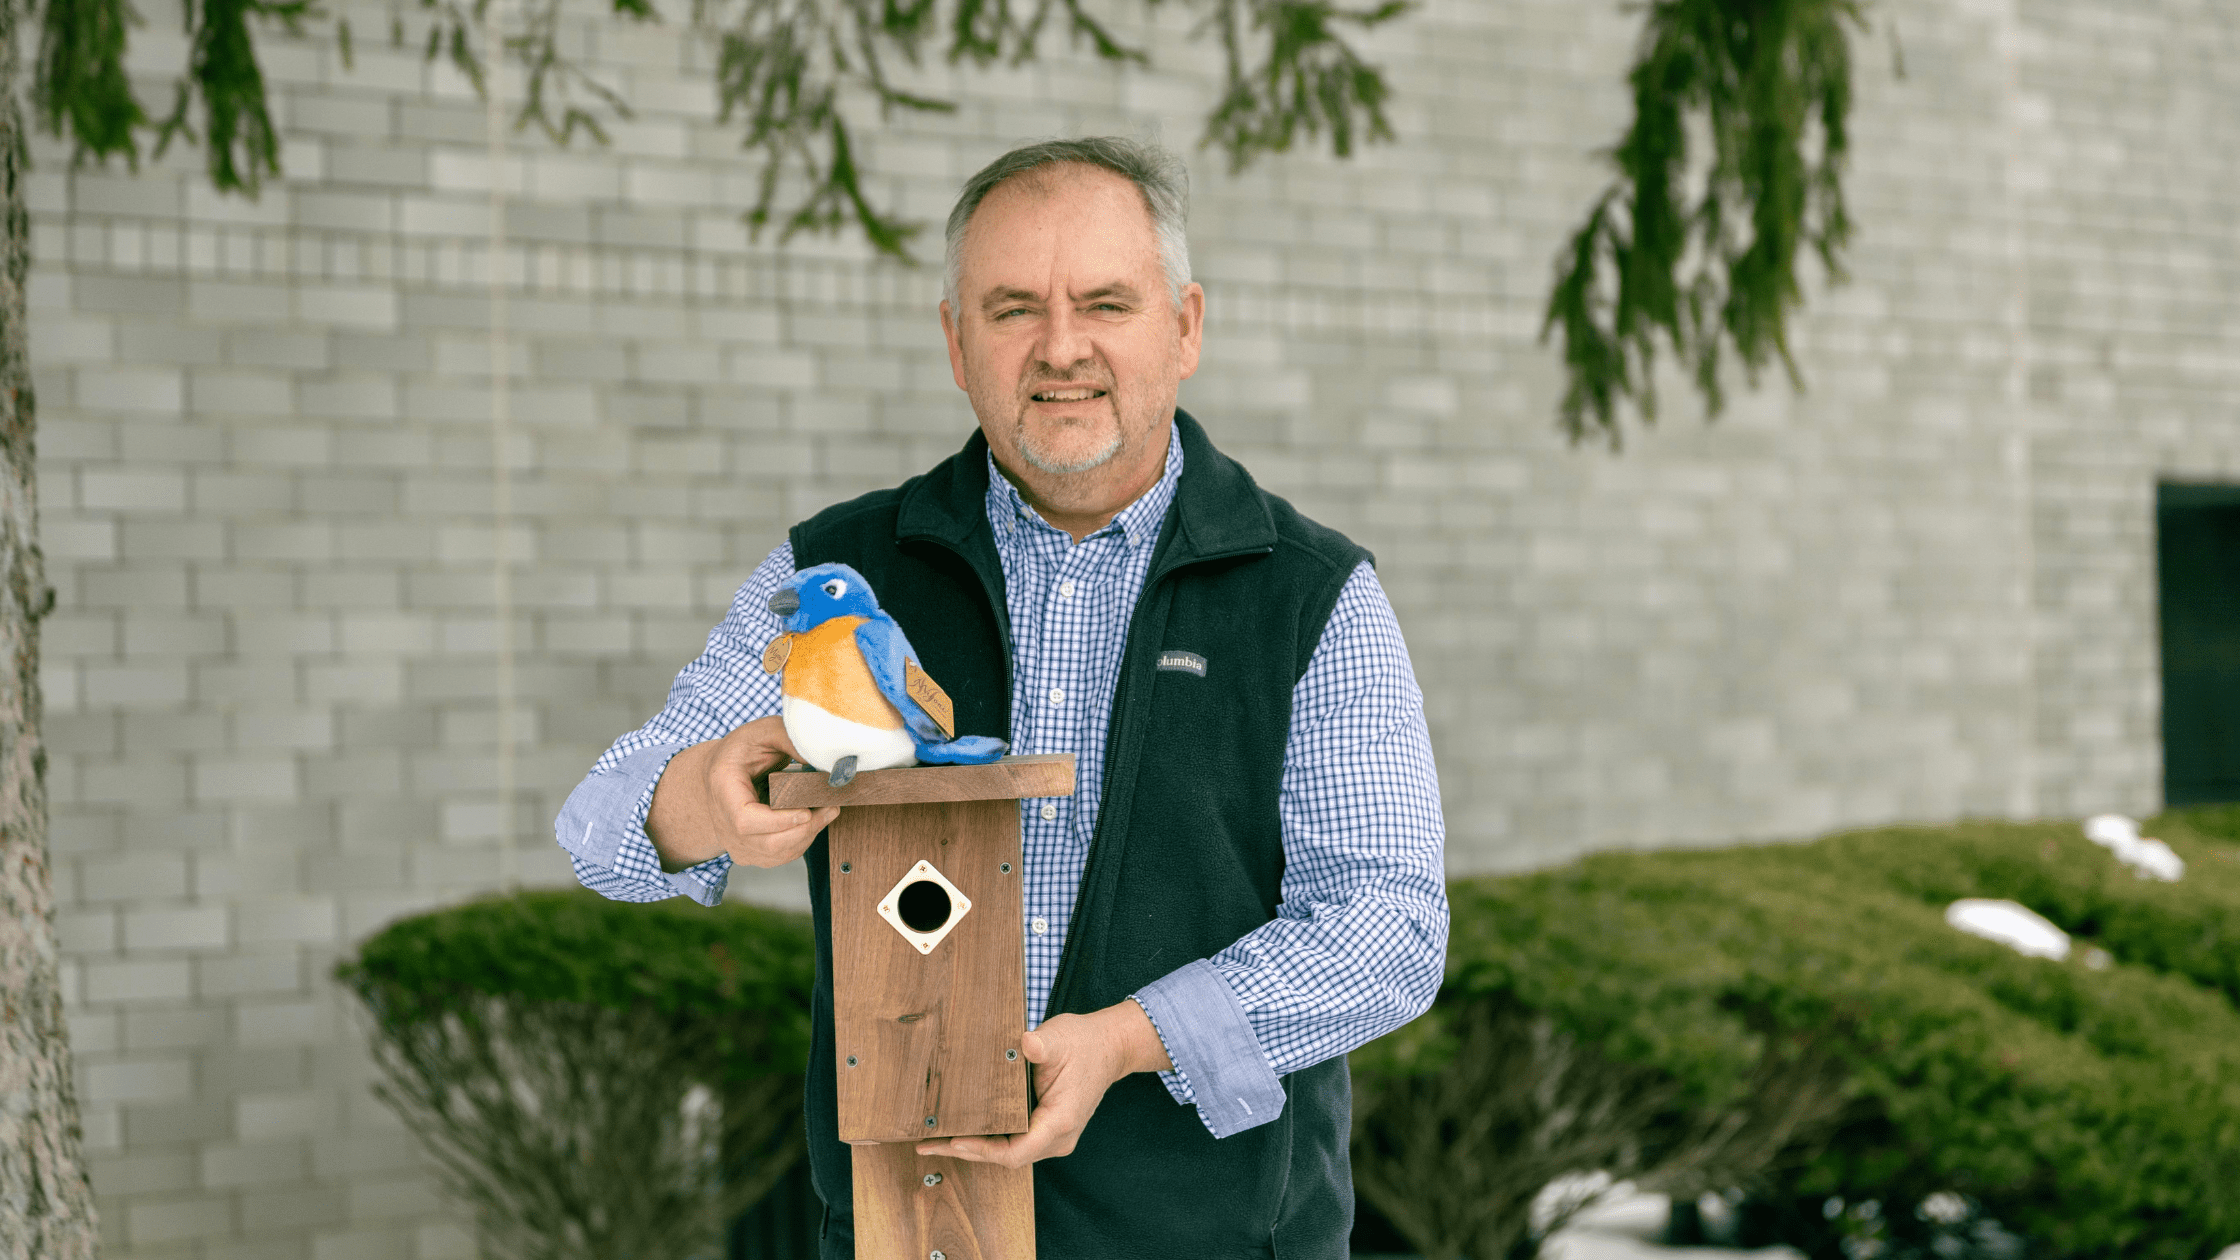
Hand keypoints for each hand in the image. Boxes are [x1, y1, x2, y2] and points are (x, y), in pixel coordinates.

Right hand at [646, 716, 839, 869]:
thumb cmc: (742, 751)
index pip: (745, 820)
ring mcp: (735, 842)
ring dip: (808, 835)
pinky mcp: (750, 852)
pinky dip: (802, 841)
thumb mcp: (764, 731)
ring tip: (827, 811)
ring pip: (777, 854)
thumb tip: (823, 759)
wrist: (723, 771)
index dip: (778, 821)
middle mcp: (723, 824)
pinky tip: (813, 821)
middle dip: (805, 829)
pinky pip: (780, 856)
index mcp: (723, 790)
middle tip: (831, 808)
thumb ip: (790, 739)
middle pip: (766, 843)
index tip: (806, 811)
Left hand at [916, 1000, 1171, 1167]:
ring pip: (1009, 1152)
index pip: (1016, 1151)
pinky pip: (1014, 1142)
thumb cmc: (1084, 1043)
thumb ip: (1041, 1045)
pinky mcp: (1046, 1129)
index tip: (953, 1142)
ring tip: (936, 1140)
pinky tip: (962, 1130)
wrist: (1109, 1047)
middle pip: (1007, 1157)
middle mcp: (1057, 1137)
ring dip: (975, 1147)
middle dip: (968, 1151)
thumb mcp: (1059, 1039)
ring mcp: (1053, 1136)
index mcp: (1060, 1121)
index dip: (982, 1150)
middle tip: (929, 1144)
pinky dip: (988, 1139)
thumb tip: (1024, 1043)